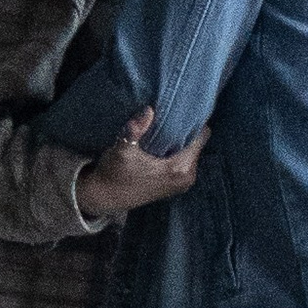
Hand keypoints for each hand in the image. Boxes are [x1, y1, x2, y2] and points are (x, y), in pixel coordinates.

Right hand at [77, 107, 209, 219]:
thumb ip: (136, 128)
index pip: (202, 137)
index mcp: (180, 169)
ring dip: (180, 141)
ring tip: (164, 129)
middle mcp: (187, 178)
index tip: (181, 111)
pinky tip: (162, 144)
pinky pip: (184, 161)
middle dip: (186, 131)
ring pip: (190, 152)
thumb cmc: (114, 173)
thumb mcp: (123, 148)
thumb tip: (149, 110)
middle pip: (198, 143)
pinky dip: (176, 151)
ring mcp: (182, 183)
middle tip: (170, 117)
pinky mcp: (175, 185)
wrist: (105, 197)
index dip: (193, 121)